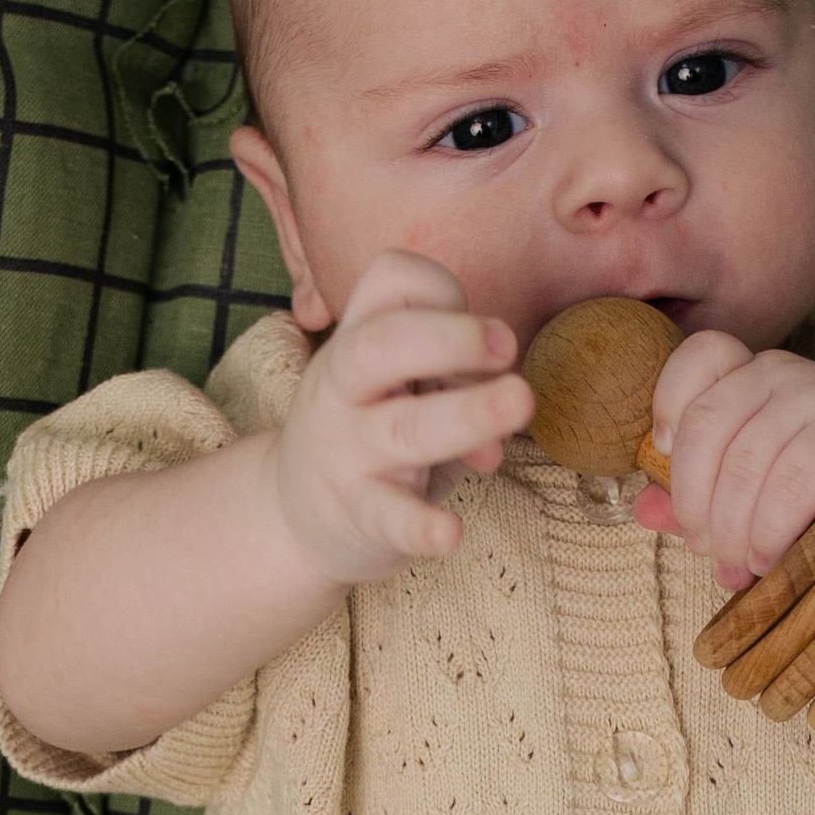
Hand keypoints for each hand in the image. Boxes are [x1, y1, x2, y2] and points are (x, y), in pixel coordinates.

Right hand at [272, 251, 532, 583]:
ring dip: (466, 415)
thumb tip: (514, 401)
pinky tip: (450, 532)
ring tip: (520, 403)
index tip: (487, 336)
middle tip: (507, 347)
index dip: (443, 291)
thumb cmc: (370, 433)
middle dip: (449, 337)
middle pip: (382, 344)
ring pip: (403, 429)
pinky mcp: (358, 516)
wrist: (295, 516)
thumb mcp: (400, 385)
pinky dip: (420, 526)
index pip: (390, 282)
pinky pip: (388, 518)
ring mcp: (347, 453)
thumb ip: (457, 378)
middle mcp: (343, 388)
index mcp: (357, 341)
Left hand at [634, 329, 814, 587]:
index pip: (696, 358)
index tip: (665, 459)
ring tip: (743, 566)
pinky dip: (770, 533)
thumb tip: (641, 509)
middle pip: (704, 426)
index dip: (668, 407)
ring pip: (743, 465)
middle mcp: (781, 372)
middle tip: (709, 549)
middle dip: (694, 501)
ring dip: (733, 531)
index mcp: (751, 373)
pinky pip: (788, 487)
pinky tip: (774, 558)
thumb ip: (698, 495)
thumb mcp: (754, 488)